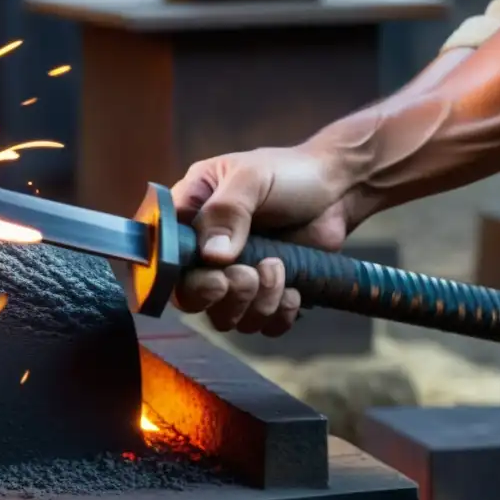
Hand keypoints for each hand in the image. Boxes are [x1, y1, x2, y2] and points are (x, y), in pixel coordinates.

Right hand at [171, 146, 352, 336]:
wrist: (336, 189)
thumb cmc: (288, 173)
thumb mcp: (252, 179)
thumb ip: (227, 211)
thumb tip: (212, 255)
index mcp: (189, 215)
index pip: (163, 255)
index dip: (176, 275)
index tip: (211, 275)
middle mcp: (204, 252)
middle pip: (189, 297)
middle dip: (220, 294)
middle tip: (247, 274)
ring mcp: (233, 276)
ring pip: (225, 317)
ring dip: (255, 302)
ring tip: (277, 267)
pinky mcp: (264, 295)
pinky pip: (260, 325)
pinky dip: (277, 314)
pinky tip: (293, 288)